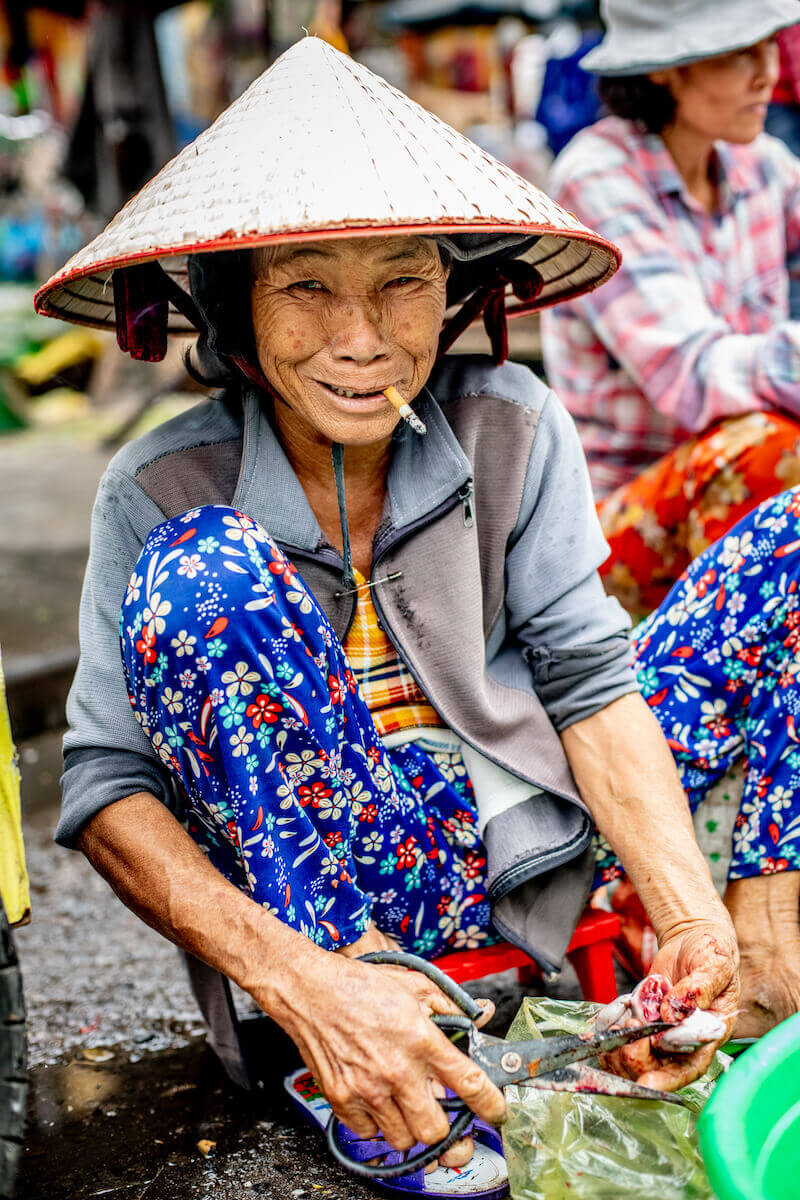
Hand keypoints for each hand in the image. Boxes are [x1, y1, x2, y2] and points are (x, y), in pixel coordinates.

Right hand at [261, 943, 505, 1154]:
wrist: (309, 990)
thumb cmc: (360, 985)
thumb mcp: (414, 984)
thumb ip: (451, 1005)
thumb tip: (482, 1015)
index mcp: (421, 1038)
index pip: (469, 1083)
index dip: (491, 1105)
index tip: (497, 1112)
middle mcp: (397, 1069)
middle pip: (435, 1130)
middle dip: (443, 1125)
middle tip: (438, 1109)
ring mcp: (367, 1089)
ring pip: (404, 1139)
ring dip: (409, 1127)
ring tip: (405, 1104)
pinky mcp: (341, 1099)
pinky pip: (370, 1134)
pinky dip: (376, 1125)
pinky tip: (377, 1101)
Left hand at [601, 919, 739, 1090]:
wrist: (691, 939)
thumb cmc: (711, 953)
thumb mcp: (713, 966)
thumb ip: (698, 990)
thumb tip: (673, 1012)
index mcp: (707, 1033)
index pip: (689, 1067)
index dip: (668, 1080)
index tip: (646, 1084)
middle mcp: (682, 1038)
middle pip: (657, 1067)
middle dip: (638, 1057)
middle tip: (629, 1033)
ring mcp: (658, 1029)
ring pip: (634, 1056)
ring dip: (620, 1047)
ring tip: (620, 1024)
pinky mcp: (641, 1016)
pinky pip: (621, 1034)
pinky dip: (609, 1031)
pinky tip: (604, 1023)